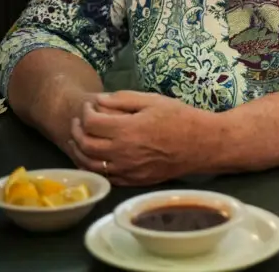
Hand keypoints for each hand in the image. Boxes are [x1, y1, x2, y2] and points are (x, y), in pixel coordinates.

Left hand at [69, 91, 205, 185]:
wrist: (201, 144)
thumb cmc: (180, 118)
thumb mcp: (153, 100)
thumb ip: (123, 99)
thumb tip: (99, 100)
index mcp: (126, 130)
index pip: (91, 123)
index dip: (85, 112)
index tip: (89, 106)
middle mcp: (122, 153)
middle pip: (85, 145)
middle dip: (77, 131)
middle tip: (78, 122)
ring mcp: (127, 170)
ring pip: (90, 164)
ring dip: (79, 151)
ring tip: (80, 140)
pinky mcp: (133, 180)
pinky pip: (105, 176)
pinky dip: (93, 167)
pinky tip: (94, 157)